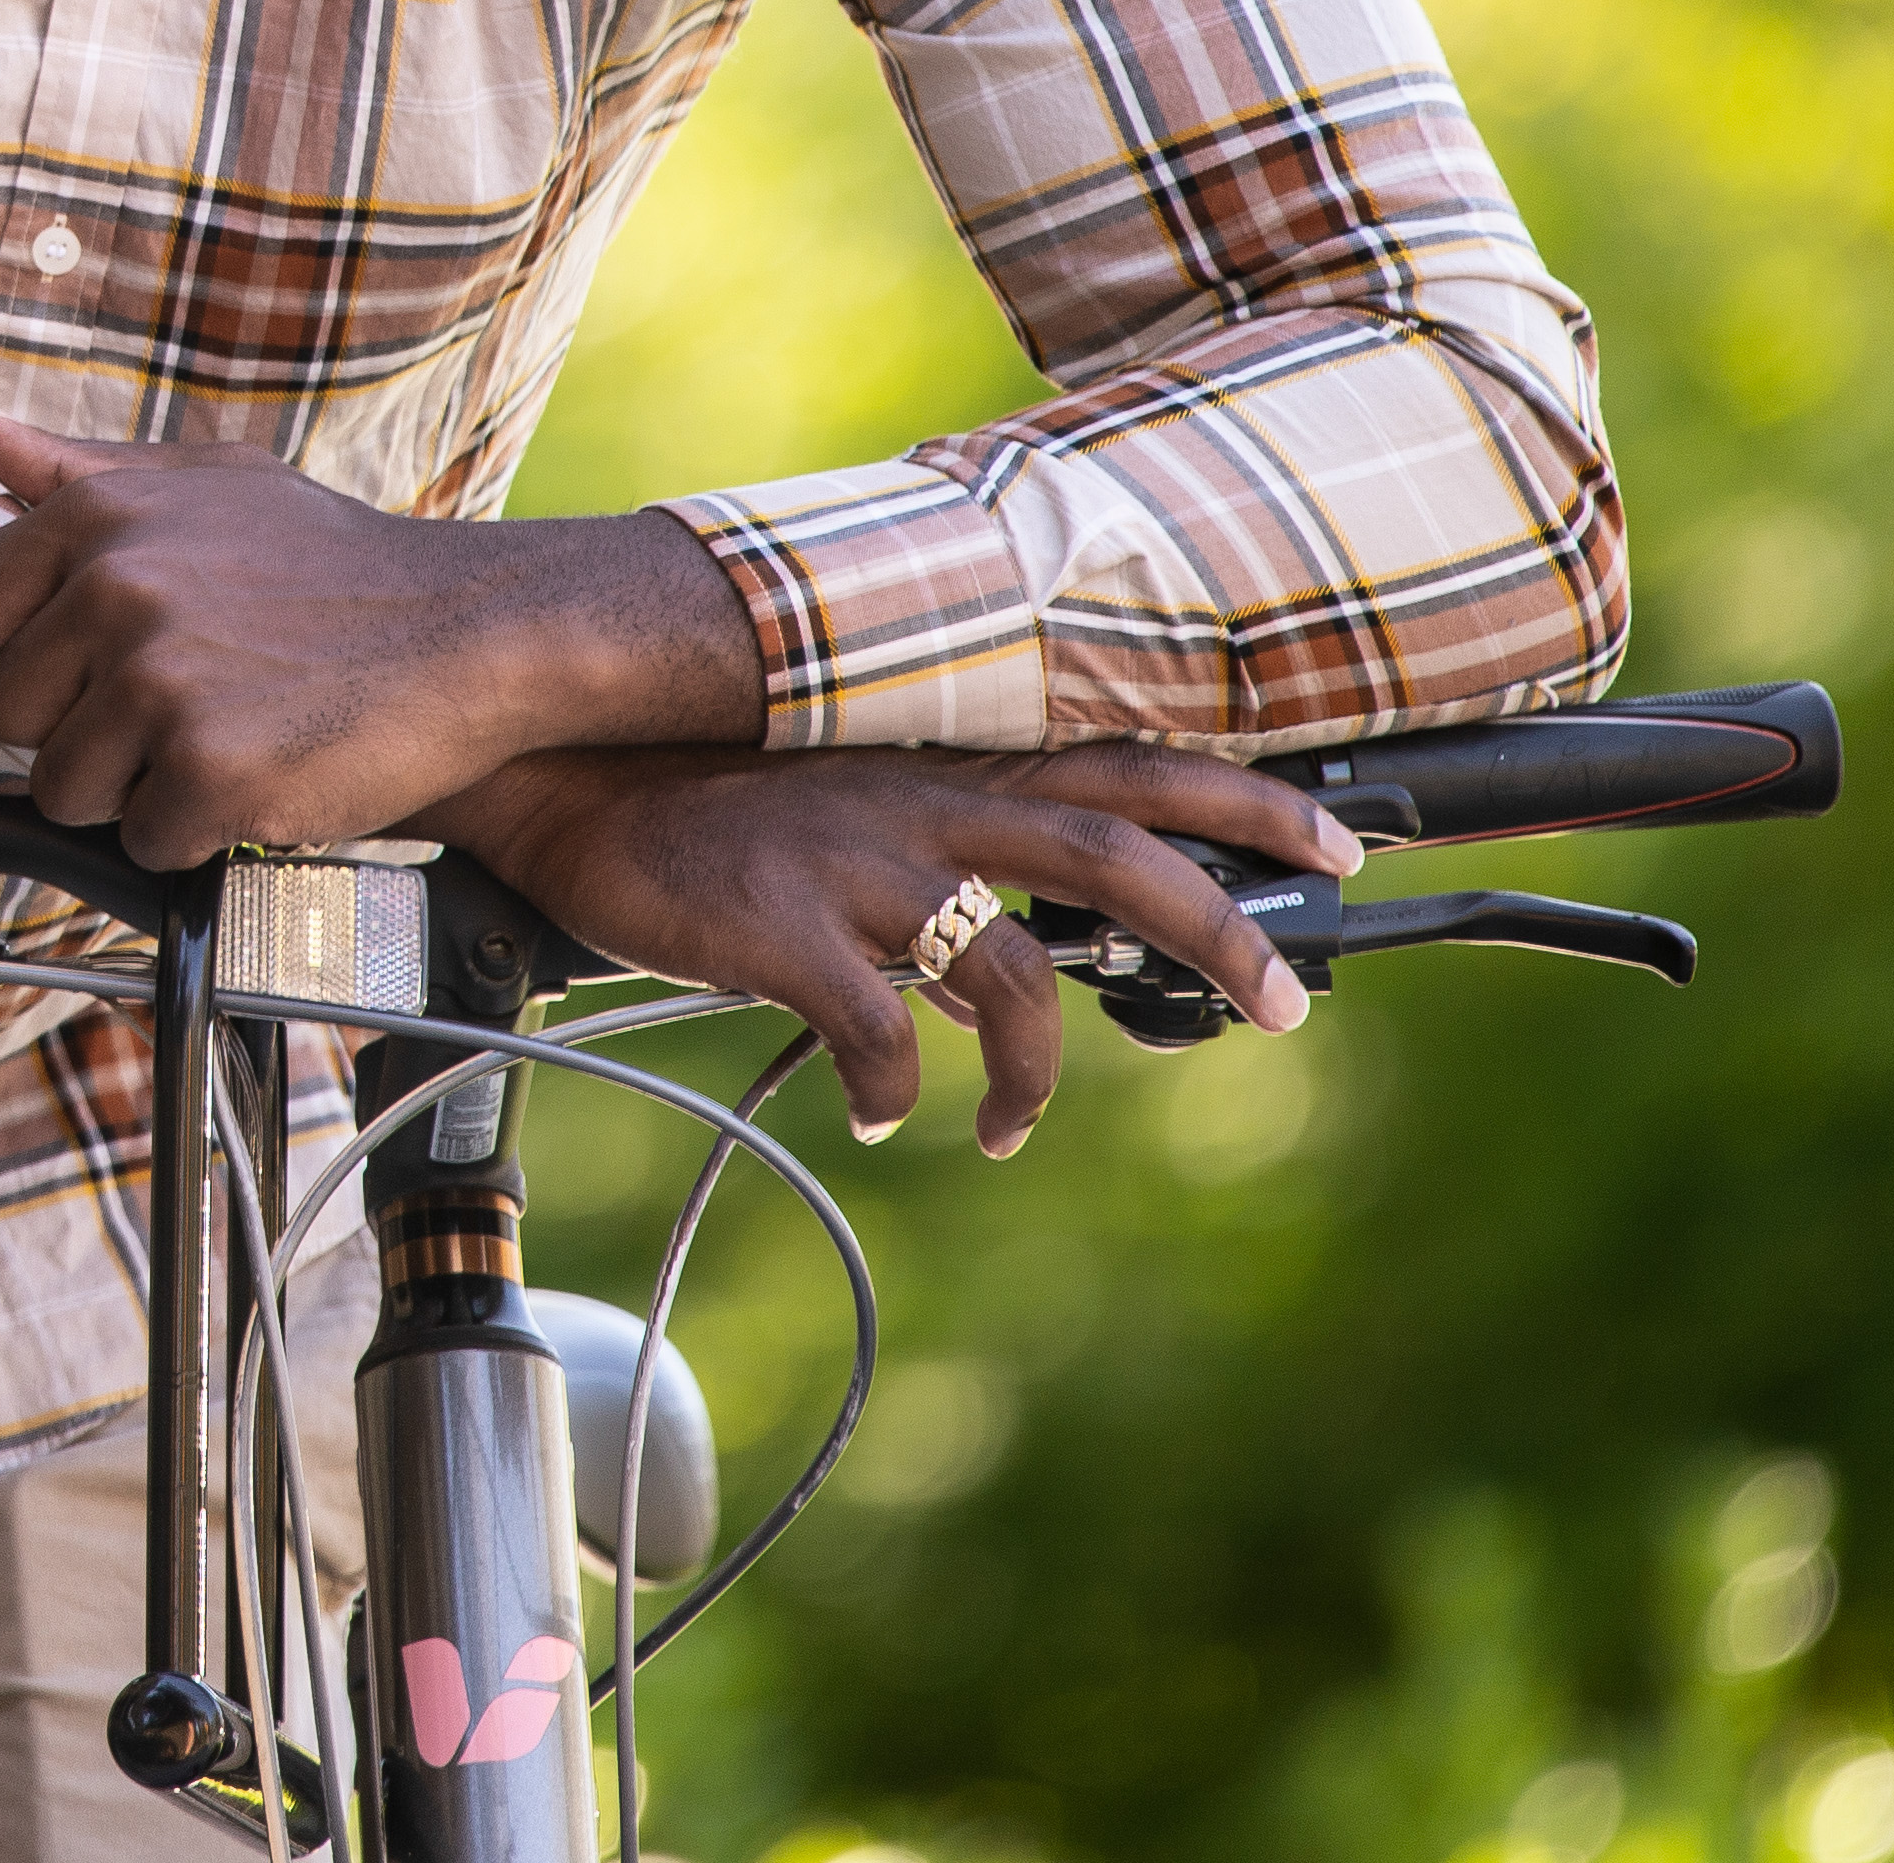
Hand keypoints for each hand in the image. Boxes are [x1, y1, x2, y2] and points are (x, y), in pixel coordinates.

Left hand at [0, 410, 766, 868]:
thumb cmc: (332, 564)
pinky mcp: (210, 772)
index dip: (19, 658)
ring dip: (133, 788)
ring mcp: (160, 685)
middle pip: (8, 719)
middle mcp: (116, 593)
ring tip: (215, 742)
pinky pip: (143, 843)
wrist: (468, 632)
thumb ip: (82, 467)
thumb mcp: (211, 483)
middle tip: (170, 711)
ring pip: (66, 791)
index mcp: (98, 518)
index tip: (81, 668)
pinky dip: (194, 833)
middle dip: (77, 731)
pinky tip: (253, 781)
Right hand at [435, 739, 1356, 1152]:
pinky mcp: (784, 926)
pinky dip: (899, 1093)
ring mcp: (858, 860)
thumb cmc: (701, 795)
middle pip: (1119, 856)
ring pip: (1013, 976)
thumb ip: (939, 865)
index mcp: (948, 763)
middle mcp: (924, 799)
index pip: (1131, 763)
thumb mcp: (845, 802)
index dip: (1243, 800)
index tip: (1335, 843)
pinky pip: (882, 1039)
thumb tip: (1004, 973)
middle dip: (1222, 931)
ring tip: (1006, 1129)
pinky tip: (882, 1115)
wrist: (557, 774)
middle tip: (1287, 1009)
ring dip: (1035, 1076)